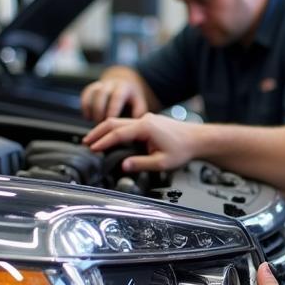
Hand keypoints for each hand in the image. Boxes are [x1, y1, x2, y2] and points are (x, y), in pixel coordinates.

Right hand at [81, 75, 149, 120]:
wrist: (125, 84)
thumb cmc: (132, 101)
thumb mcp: (139, 105)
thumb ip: (137, 114)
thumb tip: (133, 124)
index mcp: (124, 88)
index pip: (117, 97)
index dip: (112, 109)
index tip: (110, 122)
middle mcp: (111, 84)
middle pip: (101, 93)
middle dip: (99, 110)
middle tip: (101, 124)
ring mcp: (100, 85)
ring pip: (92, 93)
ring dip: (91, 108)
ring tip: (95, 122)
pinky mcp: (91, 88)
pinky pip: (85, 95)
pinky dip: (84, 106)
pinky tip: (88, 118)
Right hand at [82, 112, 198, 171]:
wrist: (198, 139)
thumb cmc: (183, 149)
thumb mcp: (162, 162)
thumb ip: (141, 164)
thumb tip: (124, 166)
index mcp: (145, 127)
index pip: (118, 133)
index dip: (103, 142)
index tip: (92, 148)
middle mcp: (144, 119)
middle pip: (114, 122)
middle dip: (98, 132)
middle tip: (86, 142)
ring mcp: (146, 119)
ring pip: (120, 121)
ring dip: (105, 129)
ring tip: (93, 139)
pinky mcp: (149, 121)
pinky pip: (127, 123)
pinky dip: (115, 128)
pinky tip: (110, 136)